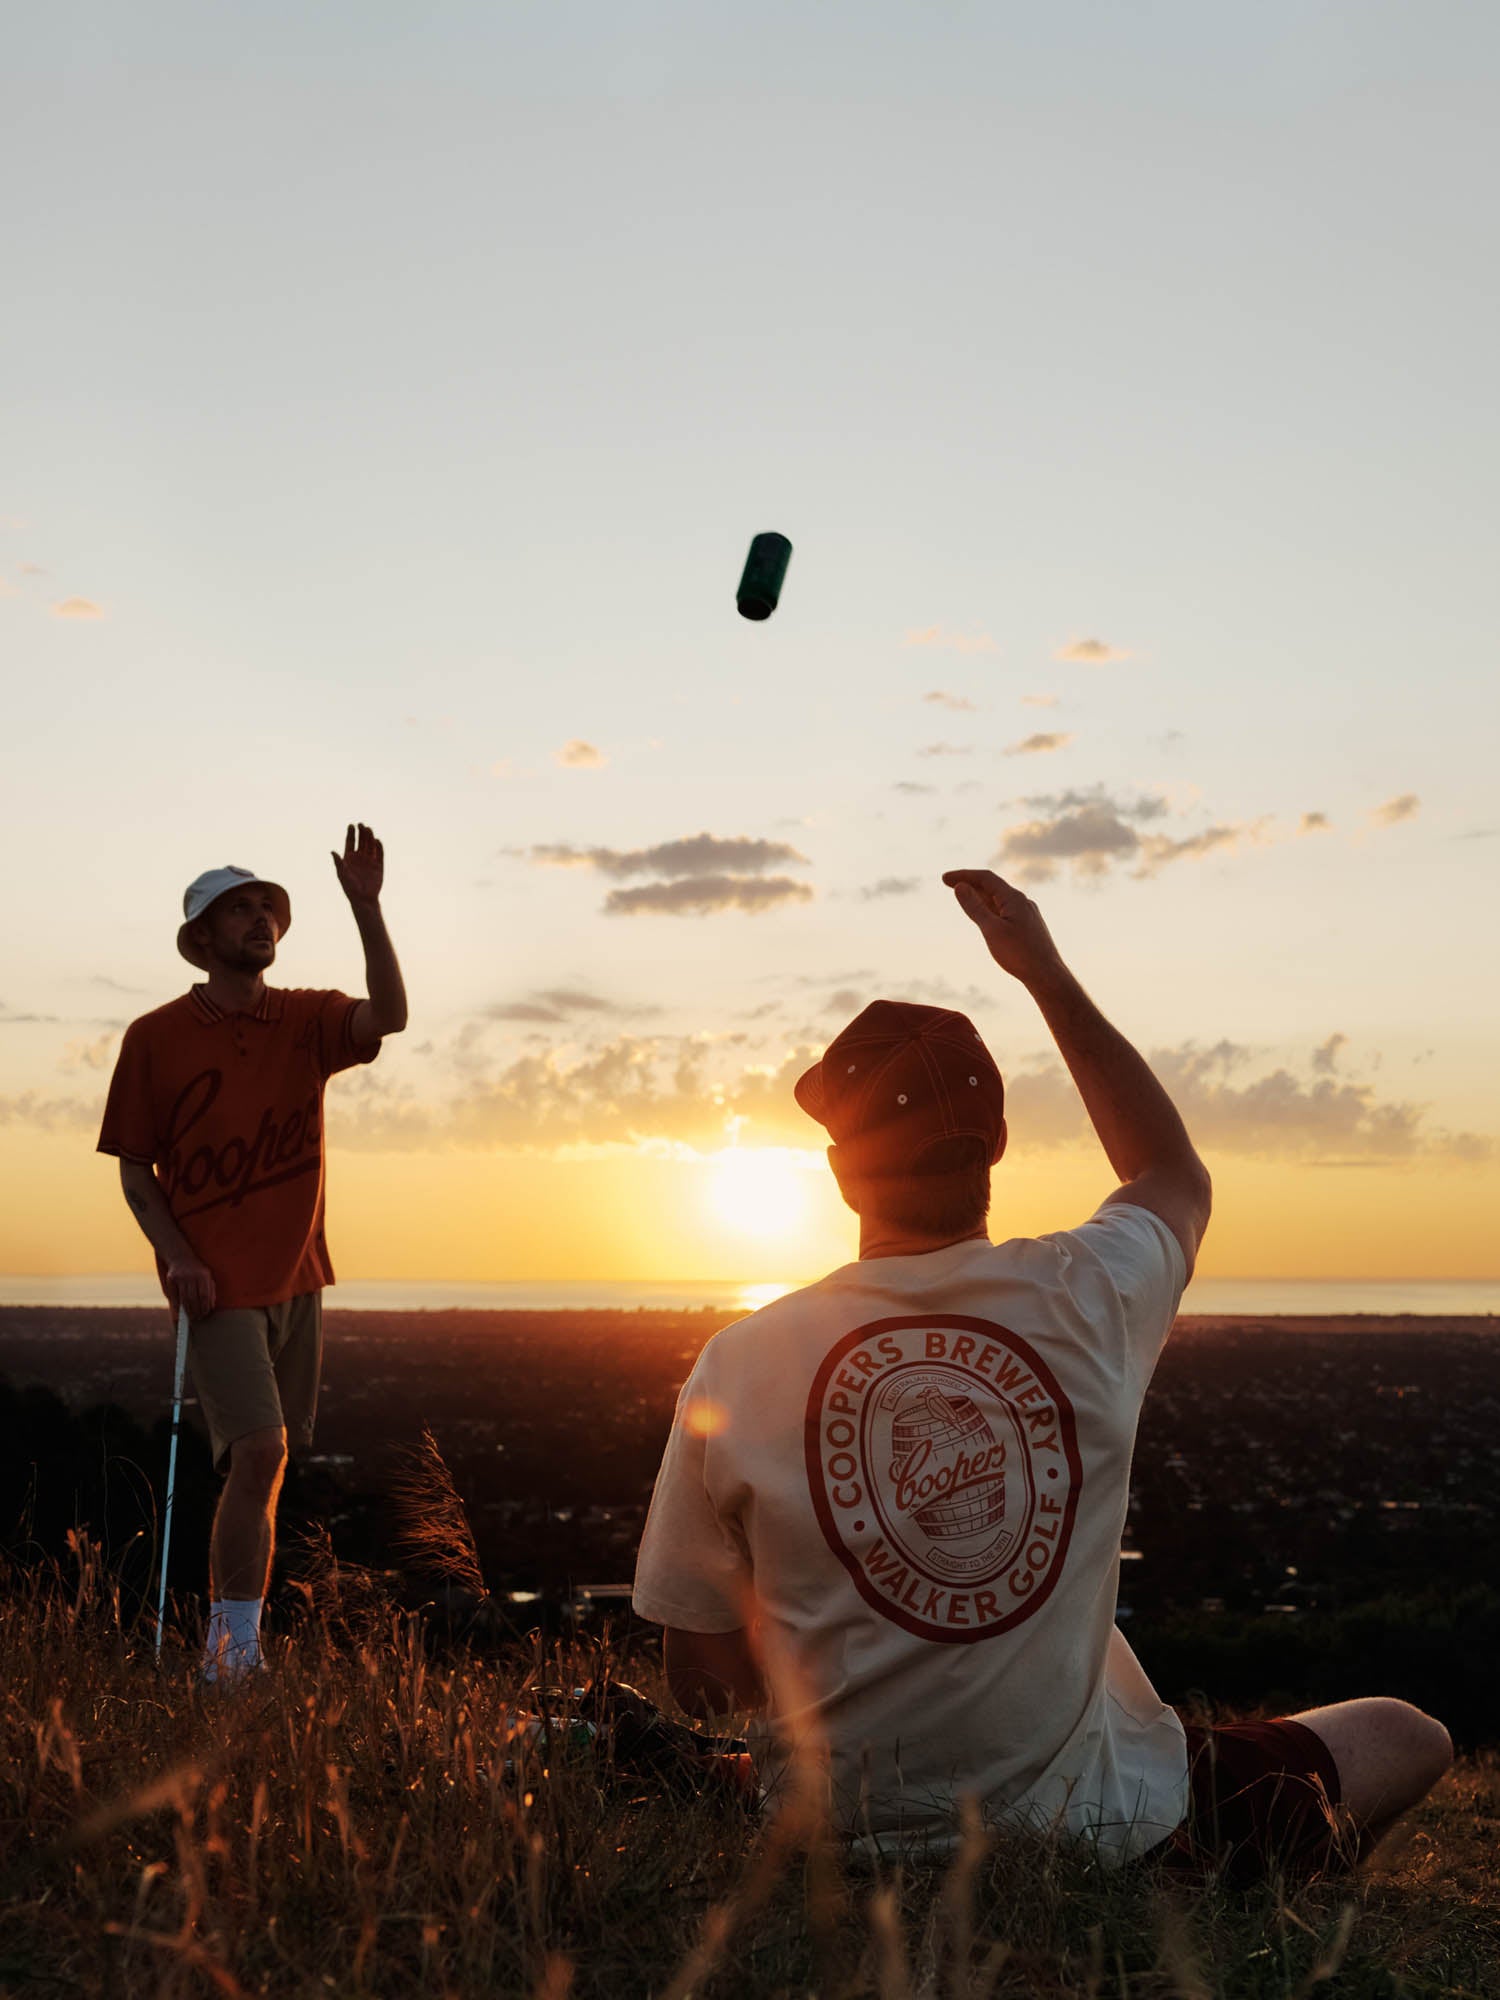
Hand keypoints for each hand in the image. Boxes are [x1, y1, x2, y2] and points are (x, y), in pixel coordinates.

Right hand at [166, 1254, 215, 1321]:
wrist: (180, 1256)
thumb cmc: (197, 1270)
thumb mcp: (207, 1276)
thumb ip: (210, 1290)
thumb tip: (211, 1306)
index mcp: (204, 1275)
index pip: (205, 1295)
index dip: (205, 1307)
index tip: (206, 1314)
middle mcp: (192, 1276)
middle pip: (194, 1299)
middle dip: (197, 1311)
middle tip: (198, 1318)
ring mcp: (181, 1278)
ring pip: (185, 1299)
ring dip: (188, 1311)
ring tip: (191, 1317)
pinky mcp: (171, 1279)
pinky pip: (174, 1296)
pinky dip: (177, 1306)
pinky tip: (180, 1312)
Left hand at [332, 823, 383, 908]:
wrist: (363, 899)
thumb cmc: (350, 888)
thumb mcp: (342, 874)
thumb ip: (338, 863)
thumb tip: (332, 851)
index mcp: (349, 858)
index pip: (350, 842)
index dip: (351, 833)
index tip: (351, 825)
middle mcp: (360, 857)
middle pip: (361, 841)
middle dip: (361, 832)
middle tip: (361, 825)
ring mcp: (370, 860)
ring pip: (370, 845)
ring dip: (370, 837)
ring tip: (368, 829)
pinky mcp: (379, 865)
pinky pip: (380, 853)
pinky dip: (379, 846)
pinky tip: (377, 840)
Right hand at [942, 869, 1066, 990]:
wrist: (1047, 976)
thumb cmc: (1020, 954)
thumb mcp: (991, 929)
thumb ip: (974, 907)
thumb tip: (960, 886)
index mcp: (1014, 899)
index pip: (985, 878)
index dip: (964, 875)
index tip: (944, 878)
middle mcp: (1022, 902)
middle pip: (992, 887)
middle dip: (969, 883)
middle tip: (947, 884)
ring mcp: (1026, 914)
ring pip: (999, 900)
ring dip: (979, 896)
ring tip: (962, 896)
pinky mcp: (1028, 927)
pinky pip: (1005, 911)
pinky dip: (989, 909)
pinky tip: (984, 915)